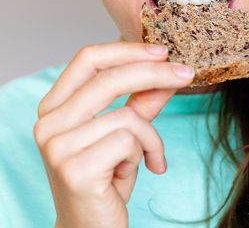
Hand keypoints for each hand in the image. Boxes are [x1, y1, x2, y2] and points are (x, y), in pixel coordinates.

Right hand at [33, 41, 193, 227]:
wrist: (92, 227)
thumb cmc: (106, 179)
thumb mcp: (126, 134)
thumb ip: (142, 102)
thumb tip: (168, 73)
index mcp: (55, 107)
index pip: (87, 59)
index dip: (127, 50)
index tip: (162, 51)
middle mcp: (49, 123)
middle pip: (109, 78)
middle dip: (155, 73)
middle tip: (187, 74)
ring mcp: (57, 146)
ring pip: (127, 116)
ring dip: (150, 138)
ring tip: (149, 158)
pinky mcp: (74, 169)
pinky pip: (130, 141)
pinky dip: (148, 153)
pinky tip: (141, 172)